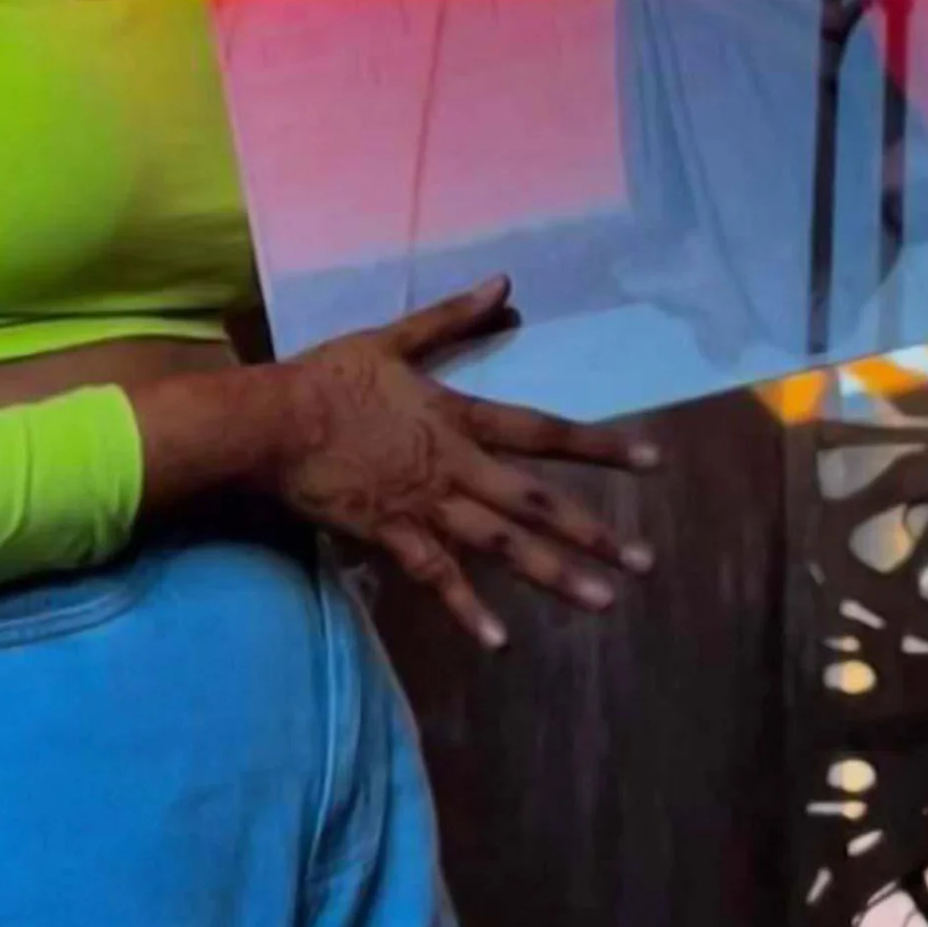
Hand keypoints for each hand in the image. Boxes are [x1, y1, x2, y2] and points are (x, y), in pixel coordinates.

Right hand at [252, 276, 657, 649]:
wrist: (274, 422)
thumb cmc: (330, 376)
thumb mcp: (393, 336)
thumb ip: (452, 317)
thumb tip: (503, 282)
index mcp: (459, 416)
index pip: (543, 430)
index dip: (599, 444)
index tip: (653, 462)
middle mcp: (456, 466)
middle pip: (536, 501)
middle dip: (593, 531)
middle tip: (646, 562)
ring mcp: (427, 505)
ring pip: (501, 546)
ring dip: (553, 575)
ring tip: (603, 603)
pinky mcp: (394, 536)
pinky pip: (438, 578)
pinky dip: (468, 611)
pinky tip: (501, 644)